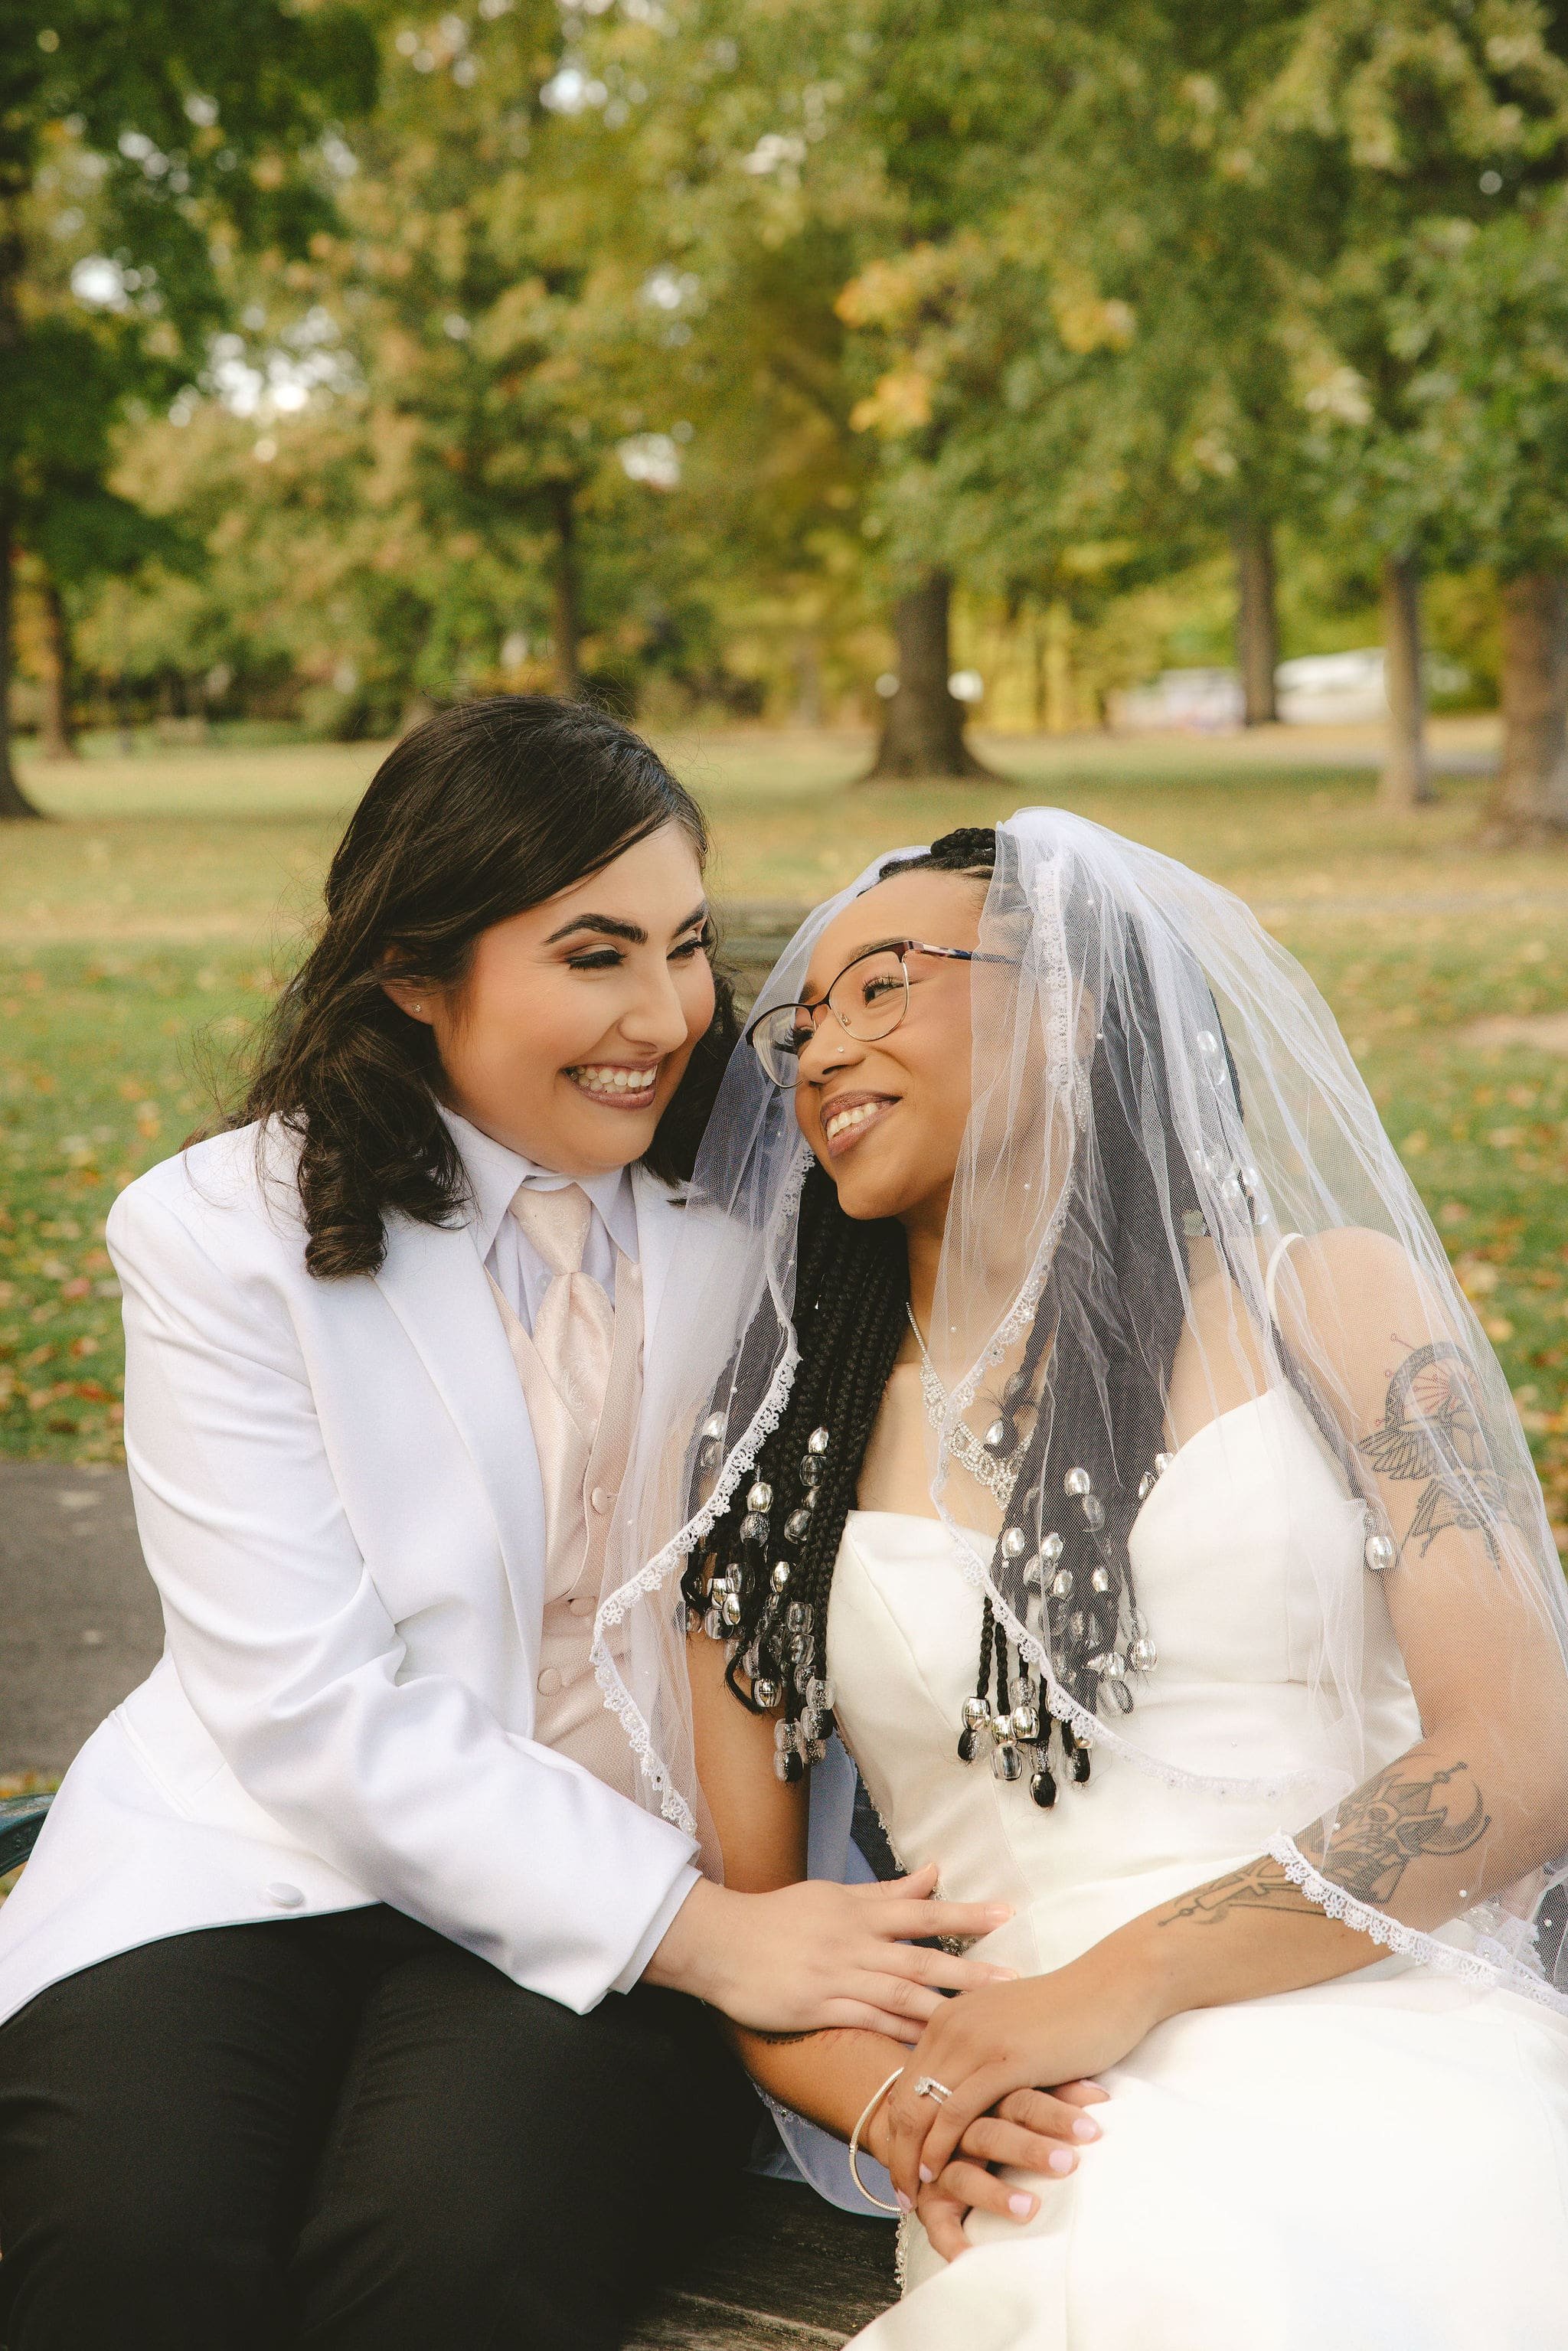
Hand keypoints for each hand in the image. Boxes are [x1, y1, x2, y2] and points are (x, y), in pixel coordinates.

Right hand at [645, 1865, 1015, 2037]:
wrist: (720, 1942)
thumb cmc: (779, 1916)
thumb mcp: (833, 1895)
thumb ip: (886, 1891)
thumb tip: (934, 1871)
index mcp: (858, 1912)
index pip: (922, 1911)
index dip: (965, 1915)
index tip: (1007, 1915)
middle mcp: (853, 1943)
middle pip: (920, 1958)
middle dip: (969, 1970)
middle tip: (1013, 1982)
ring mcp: (836, 1977)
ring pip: (899, 1995)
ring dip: (944, 2008)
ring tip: (982, 2022)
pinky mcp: (817, 2008)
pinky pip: (867, 2022)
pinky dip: (899, 2034)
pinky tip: (928, 2048)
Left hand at [883, 1957, 1158, 2200]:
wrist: (1112, 1986)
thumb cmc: (1069, 2016)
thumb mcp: (1008, 2032)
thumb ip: (981, 2056)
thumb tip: (966, 2100)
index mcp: (950, 2017)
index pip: (905, 2082)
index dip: (897, 2129)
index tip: (900, 2168)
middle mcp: (951, 2024)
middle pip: (904, 2099)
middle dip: (897, 2151)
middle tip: (901, 2195)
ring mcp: (975, 2039)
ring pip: (922, 2108)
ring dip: (913, 2158)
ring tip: (914, 2198)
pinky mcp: (1004, 2059)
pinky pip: (956, 2110)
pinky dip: (941, 2147)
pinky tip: (938, 2174)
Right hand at [900, 2082, 1109, 2263]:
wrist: (931, 2135)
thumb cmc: (997, 2120)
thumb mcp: (1023, 2101)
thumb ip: (1058, 2096)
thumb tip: (1103, 2096)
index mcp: (989, 2100)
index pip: (1022, 2100)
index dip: (1056, 2114)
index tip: (1092, 2131)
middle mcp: (963, 2131)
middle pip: (992, 2134)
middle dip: (1030, 2150)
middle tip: (1068, 2164)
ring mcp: (942, 2167)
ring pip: (964, 2176)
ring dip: (995, 2193)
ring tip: (1029, 2208)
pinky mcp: (931, 2201)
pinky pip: (937, 2223)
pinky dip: (952, 2240)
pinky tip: (971, 2256)